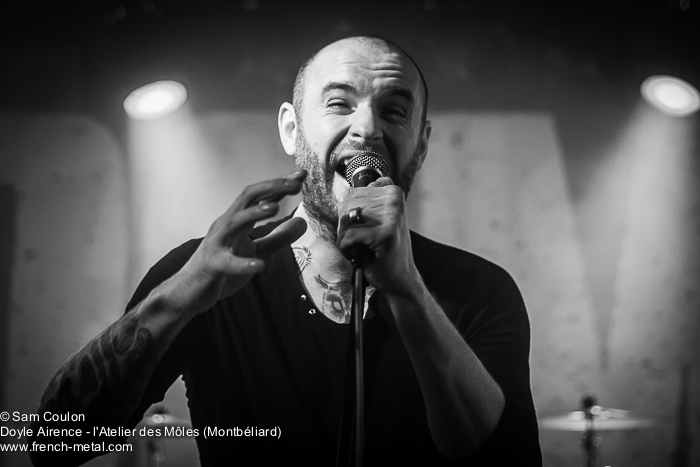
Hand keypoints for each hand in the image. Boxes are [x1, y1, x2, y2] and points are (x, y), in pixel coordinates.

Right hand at [175, 170, 307, 314]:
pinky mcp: (211, 265)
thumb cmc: (222, 266)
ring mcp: (217, 243)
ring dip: (252, 213)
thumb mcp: (256, 250)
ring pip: (233, 222)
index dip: (280, 184)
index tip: (302, 174)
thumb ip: (278, 237)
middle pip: (247, 197)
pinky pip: (226, 263)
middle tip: (295, 184)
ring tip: (273, 208)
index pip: (260, 195)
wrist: (189, 290)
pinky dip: (242, 264)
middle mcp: (226, 225)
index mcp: (238, 220)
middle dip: (271, 188)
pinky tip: (259, 266)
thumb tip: (303, 222)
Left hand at [336, 177, 419, 296]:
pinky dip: (346, 248)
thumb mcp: (380, 217)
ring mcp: (391, 216)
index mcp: (392, 192)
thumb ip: (366, 200)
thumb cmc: (385, 249)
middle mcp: (393, 199)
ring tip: (362, 245)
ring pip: (345, 219)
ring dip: (346, 236)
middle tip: (362, 239)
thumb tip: (346, 192)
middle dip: (347, 225)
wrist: (400, 276)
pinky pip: (347, 236)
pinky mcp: (384, 234)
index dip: (351, 212)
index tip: (364, 225)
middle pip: (347, 204)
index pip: (353, 192)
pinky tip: (359, 252)